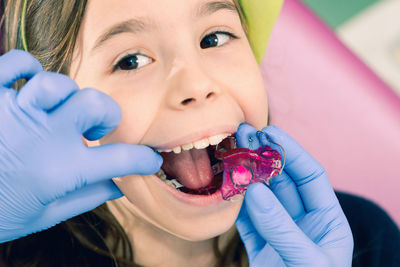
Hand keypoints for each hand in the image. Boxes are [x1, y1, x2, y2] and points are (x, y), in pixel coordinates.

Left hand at [0, 50, 162, 242]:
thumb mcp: (48, 214)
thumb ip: (89, 197)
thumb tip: (121, 186)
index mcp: (62, 171)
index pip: (121, 160)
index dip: (144, 160)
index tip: (150, 161)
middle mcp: (44, 137)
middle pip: (96, 105)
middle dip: (107, 116)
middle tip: (95, 132)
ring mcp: (16, 112)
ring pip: (60, 83)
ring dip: (69, 96)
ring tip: (61, 111)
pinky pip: (17, 62)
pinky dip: (28, 67)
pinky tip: (32, 87)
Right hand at [235, 124, 353, 265]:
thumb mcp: (306, 262)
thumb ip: (282, 228)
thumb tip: (256, 191)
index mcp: (326, 222)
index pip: (310, 177)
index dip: (291, 152)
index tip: (270, 133)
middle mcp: (302, 223)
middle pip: (282, 182)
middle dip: (263, 158)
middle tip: (244, 135)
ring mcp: (278, 233)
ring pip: (260, 198)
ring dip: (245, 177)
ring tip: (230, 153)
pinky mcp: (258, 247)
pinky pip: (244, 219)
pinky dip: (233, 203)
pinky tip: (224, 186)